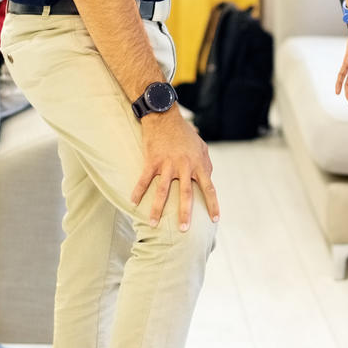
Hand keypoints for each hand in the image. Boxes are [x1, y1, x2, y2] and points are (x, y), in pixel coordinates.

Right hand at [130, 108, 219, 229]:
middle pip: (186, 193)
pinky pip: (144, 179)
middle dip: (185, 213)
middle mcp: (184, 166)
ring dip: (157, 209)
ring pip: (162, 190)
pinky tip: (133, 203)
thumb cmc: (185, 134)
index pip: (209, 188)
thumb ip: (206, 165)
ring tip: (153, 224)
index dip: (212, 204)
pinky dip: (138, 191)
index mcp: (199, 164)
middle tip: (184, 230)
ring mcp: (167, 163)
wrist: (165, 117)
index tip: (214, 219)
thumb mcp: (202, 147)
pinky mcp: (152, 160)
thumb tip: (209, 180)